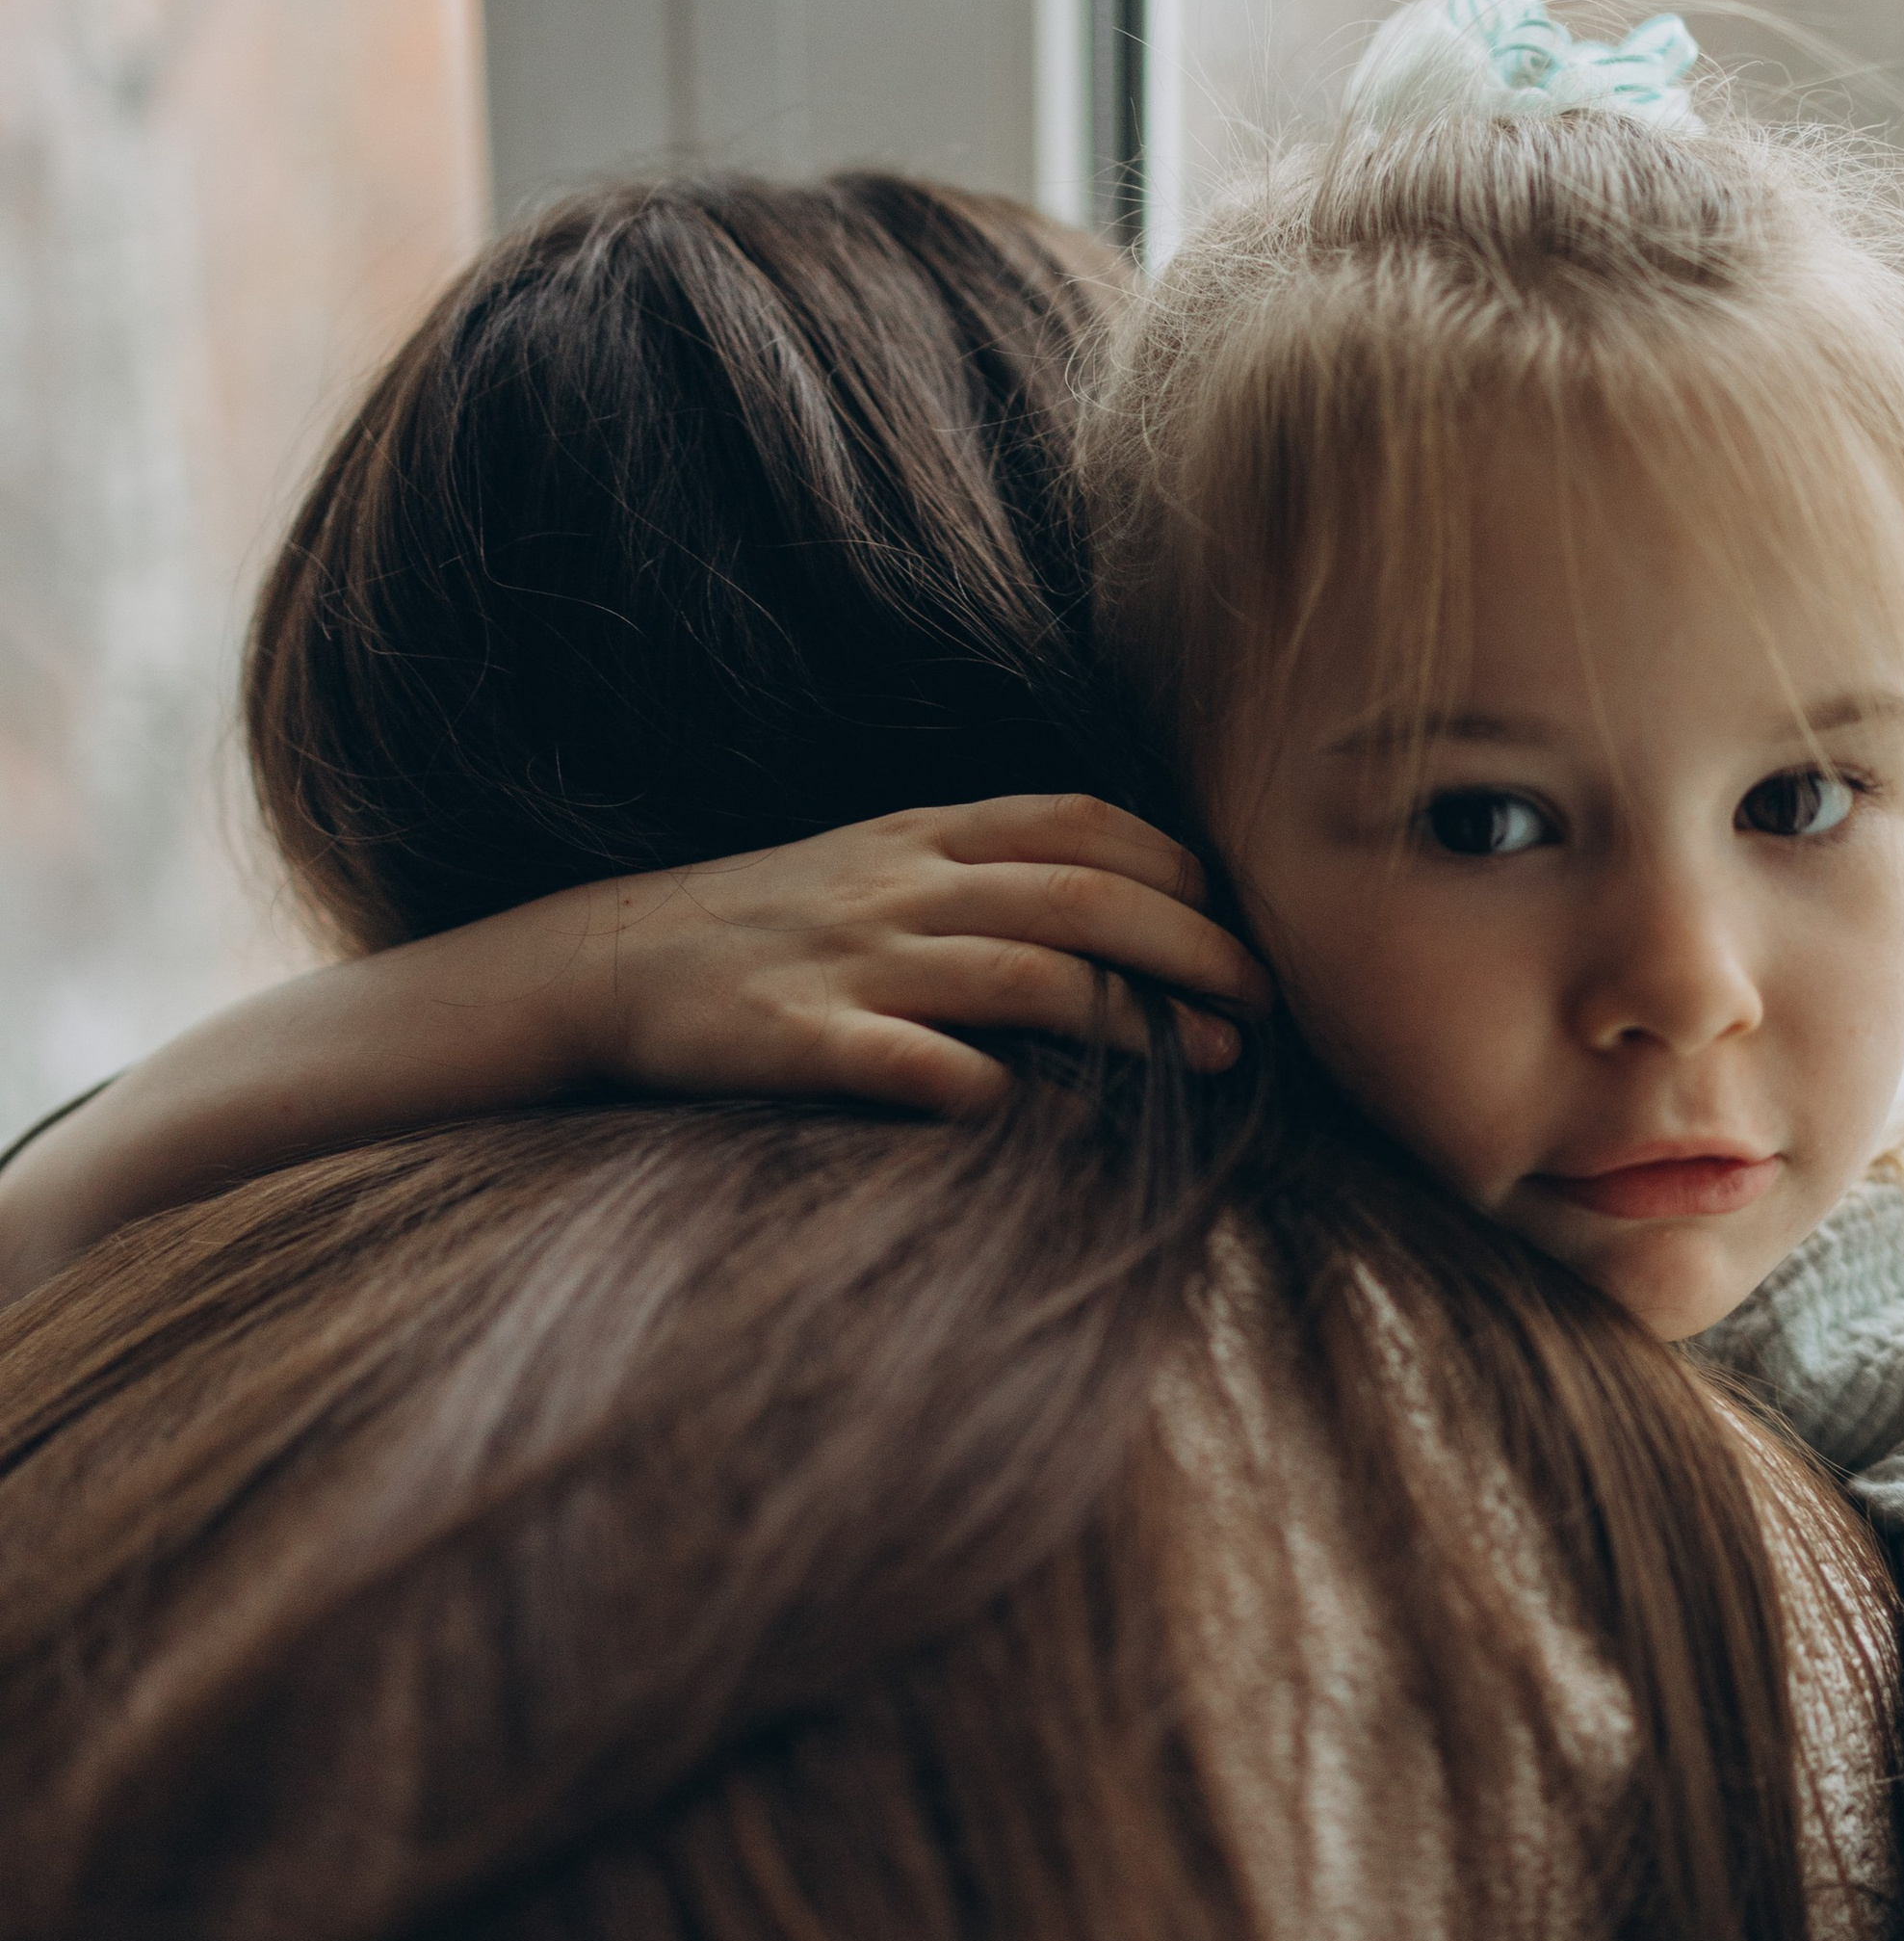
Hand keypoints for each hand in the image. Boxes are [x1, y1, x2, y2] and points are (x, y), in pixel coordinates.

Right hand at [575, 795, 1271, 1117]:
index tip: (1238, 921)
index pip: (1083, 824)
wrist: (603, 960)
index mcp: (924, 836)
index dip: (1178, 868)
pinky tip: (1046, 1116)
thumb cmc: (767, 924)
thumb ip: (985, 872)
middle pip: (1084, 898)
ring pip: (1023, 974)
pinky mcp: (799, 1041)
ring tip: (1209, 1060)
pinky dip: (981, 1086)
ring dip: (1133, 1019)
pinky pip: (906, 1062)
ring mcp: (853, 962)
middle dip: (1193, 950)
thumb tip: (1124, 907)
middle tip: (1264, 1003)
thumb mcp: (877, 864)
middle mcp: (903, 888)